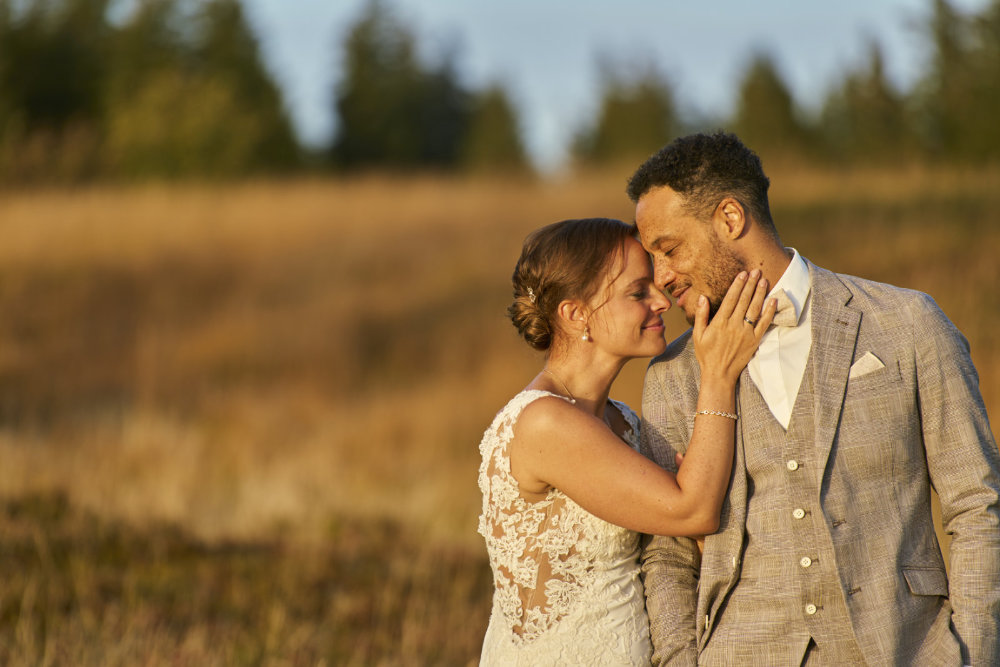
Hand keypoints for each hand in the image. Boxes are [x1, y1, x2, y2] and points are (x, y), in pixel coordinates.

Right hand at [692, 269, 775, 384]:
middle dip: (750, 284)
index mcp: (720, 322)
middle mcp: (734, 325)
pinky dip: (769, 311)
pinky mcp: (754, 340)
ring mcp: (746, 333)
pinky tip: (773, 300)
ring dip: (760, 293)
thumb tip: (703, 298)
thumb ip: (701, 315)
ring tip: (763, 280)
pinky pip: (764, 323)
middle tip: (756, 271)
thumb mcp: (698, 335)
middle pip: (744, 300)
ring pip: (754, 309)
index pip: (731, 299)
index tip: (742, 274)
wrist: (719, 374)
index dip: (737, 285)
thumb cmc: (706, 355)